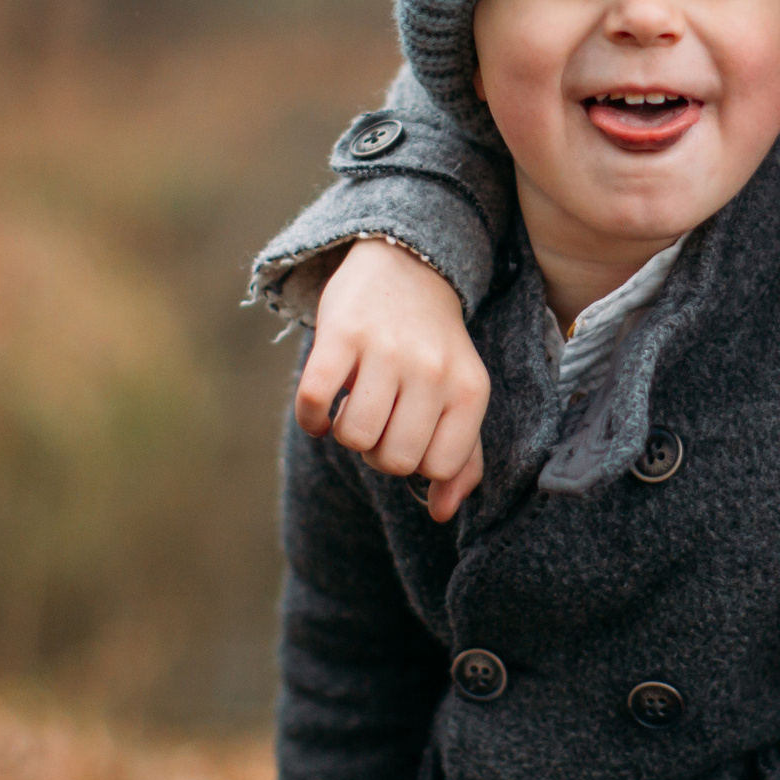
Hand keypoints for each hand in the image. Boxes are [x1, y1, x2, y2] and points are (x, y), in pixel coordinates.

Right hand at [298, 237, 490, 520]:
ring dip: (345, 434)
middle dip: (378, 453)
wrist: (409, 266)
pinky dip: (310, 418)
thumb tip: (443, 513)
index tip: (409, 435)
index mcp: (470, 390)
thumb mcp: (461, 395)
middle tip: (379, 422)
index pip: (439, 468)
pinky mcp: (343, 332)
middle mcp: (433, 370)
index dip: (416, 463)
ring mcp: (388, 350)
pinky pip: (314, 402)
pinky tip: (320, 409)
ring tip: (354, 408)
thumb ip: (462, 457)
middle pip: (395, 460)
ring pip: (355, 438)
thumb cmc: (434, 347)